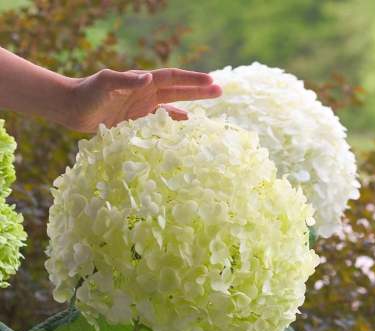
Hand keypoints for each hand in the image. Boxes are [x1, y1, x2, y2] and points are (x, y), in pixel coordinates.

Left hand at [66, 68, 221, 132]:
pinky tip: (183, 126)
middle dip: (199, 90)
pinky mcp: (136, 121)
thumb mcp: (105, 83)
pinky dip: (171, 123)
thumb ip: (125, 80)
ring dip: (189, 105)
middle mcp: (146, 93)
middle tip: (220, 91)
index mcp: (142, 82)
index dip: (192, 80)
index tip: (211, 81)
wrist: (72, 108)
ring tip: (209, 108)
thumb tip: (148, 78)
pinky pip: (159, 122)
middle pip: (178, 90)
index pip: (173, 79)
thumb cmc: (87, 93)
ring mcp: (142, 107)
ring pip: (172, 106)